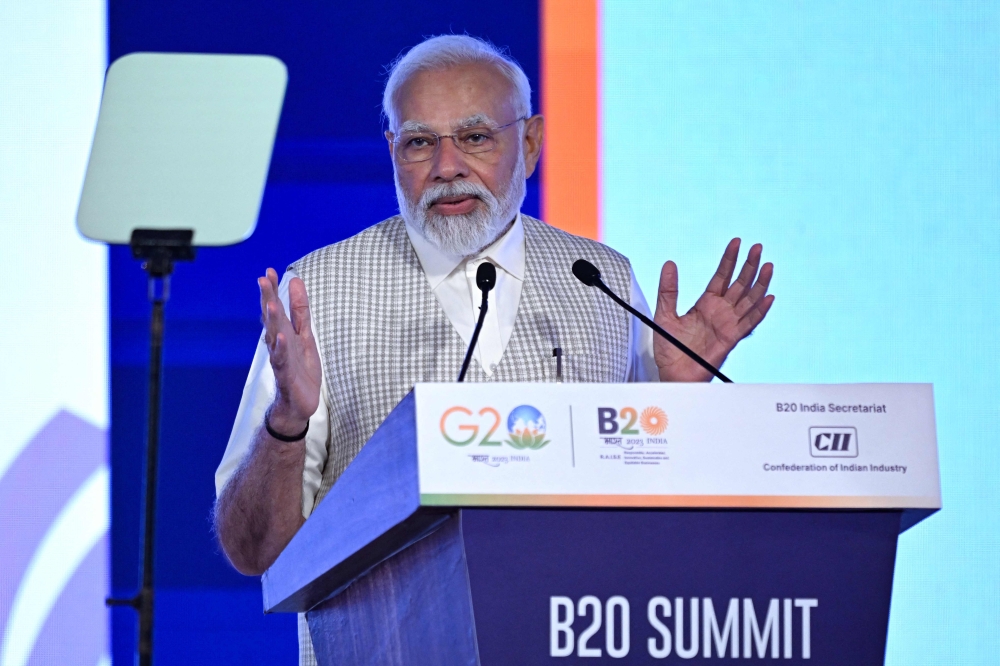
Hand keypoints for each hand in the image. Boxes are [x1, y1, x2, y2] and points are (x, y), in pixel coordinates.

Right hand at [259, 268, 321, 432]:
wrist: (298, 403)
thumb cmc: (300, 368)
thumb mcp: (305, 334)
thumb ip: (300, 310)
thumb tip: (297, 281)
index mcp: (283, 332)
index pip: (276, 308)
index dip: (272, 290)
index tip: (268, 271)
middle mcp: (279, 343)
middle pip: (272, 319)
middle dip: (268, 299)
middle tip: (263, 279)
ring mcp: (281, 359)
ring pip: (275, 337)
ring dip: (273, 321)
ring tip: (272, 303)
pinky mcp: (286, 375)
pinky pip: (282, 360)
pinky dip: (281, 349)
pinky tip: (281, 338)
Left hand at [654, 239, 773, 381]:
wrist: (673, 372)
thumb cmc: (670, 348)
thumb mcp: (664, 314)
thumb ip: (668, 290)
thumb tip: (670, 264)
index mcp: (706, 303)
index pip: (721, 276)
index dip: (729, 259)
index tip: (736, 242)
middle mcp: (720, 311)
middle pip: (739, 284)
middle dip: (749, 266)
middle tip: (758, 247)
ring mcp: (728, 324)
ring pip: (749, 300)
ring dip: (759, 283)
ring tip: (768, 266)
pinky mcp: (731, 338)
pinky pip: (749, 323)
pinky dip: (759, 311)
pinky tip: (768, 297)